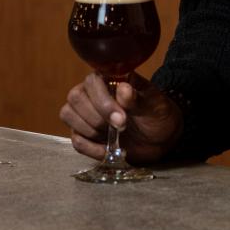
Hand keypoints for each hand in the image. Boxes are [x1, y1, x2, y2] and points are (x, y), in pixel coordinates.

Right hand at [60, 72, 183, 165]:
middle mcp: (93, 94)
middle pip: (75, 97)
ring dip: (91, 129)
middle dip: (96, 117)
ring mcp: (86, 114)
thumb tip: (122, 89)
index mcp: (110, 79)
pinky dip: (91, 148)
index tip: (122, 119)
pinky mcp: (84, 135)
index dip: (103, 102)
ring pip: (68, 115)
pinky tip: (108, 150)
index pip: (91, 82)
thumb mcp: (154, 106)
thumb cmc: (158, 115)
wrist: (161, 139)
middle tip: (120, 127)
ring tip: (115, 136)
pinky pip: (75, 140)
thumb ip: (137, 99)